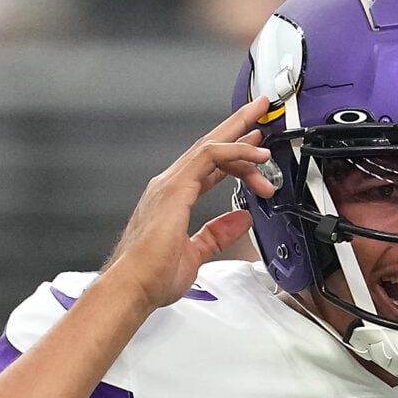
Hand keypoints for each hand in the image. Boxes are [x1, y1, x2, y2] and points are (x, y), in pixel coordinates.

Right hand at [104, 96, 278, 309]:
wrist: (133, 286)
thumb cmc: (152, 276)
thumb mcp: (196, 253)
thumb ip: (217, 234)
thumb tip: (240, 220)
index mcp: (173, 198)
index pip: (209, 166)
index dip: (233, 154)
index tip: (255, 148)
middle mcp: (169, 185)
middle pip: (210, 147)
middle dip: (236, 127)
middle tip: (259, 111)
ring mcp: (170, 184)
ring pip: (211, 146)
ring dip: (240, 135)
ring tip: (264, 129)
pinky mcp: (175, 188)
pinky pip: (209, 157)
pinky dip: (235, 152)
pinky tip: (254, 154)